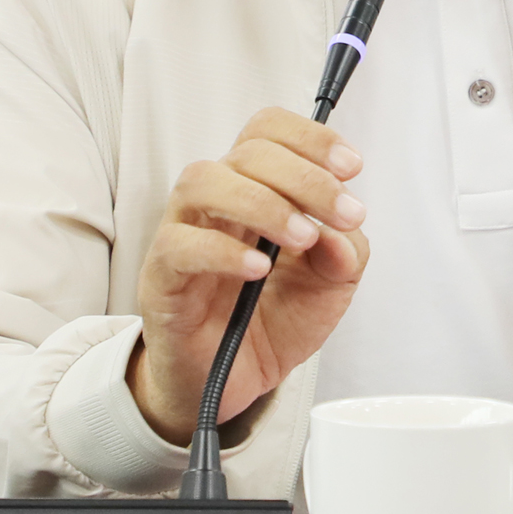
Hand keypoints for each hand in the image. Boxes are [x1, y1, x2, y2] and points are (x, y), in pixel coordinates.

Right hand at [128, 108, 369, 445]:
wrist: (234, 382)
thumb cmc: (274, 319)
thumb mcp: (331, 284)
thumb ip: (345, 250)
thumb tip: (343, 230)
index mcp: (255, 187)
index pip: (269, 131)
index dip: (311, 137)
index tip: (351, 166)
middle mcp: (216, 200)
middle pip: (247, 151)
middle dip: (305, 176)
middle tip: (344, 212)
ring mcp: (183, 233)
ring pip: (203, 181)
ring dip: (263, 202)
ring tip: (302, 237)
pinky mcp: (161, 277)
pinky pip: (179, 245)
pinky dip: (224, 251)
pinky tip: (259, 269)